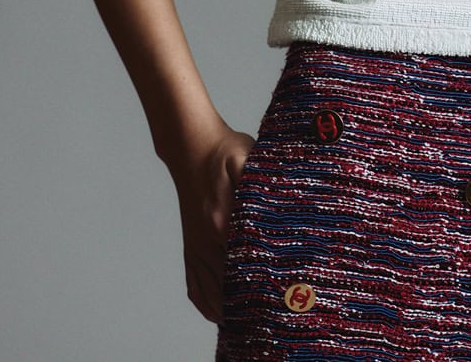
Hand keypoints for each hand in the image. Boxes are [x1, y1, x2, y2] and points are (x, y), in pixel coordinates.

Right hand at [168, 124, 255, 323]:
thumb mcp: (246, 157)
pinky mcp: (190, 245)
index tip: (280, 297)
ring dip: (227, 308)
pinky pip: (193, 283)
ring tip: (250, 324)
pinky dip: (205, 303)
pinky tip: (218, 312)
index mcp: (222, 220)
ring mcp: (196, 245)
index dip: (262, 282)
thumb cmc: (225, 150)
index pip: (244, 262)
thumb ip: (257, 179)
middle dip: (249, 302)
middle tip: (273, 318)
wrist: (192, 147)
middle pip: (228, 283)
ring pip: (210, 290)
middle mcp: (206, 239)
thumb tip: (273, 198)